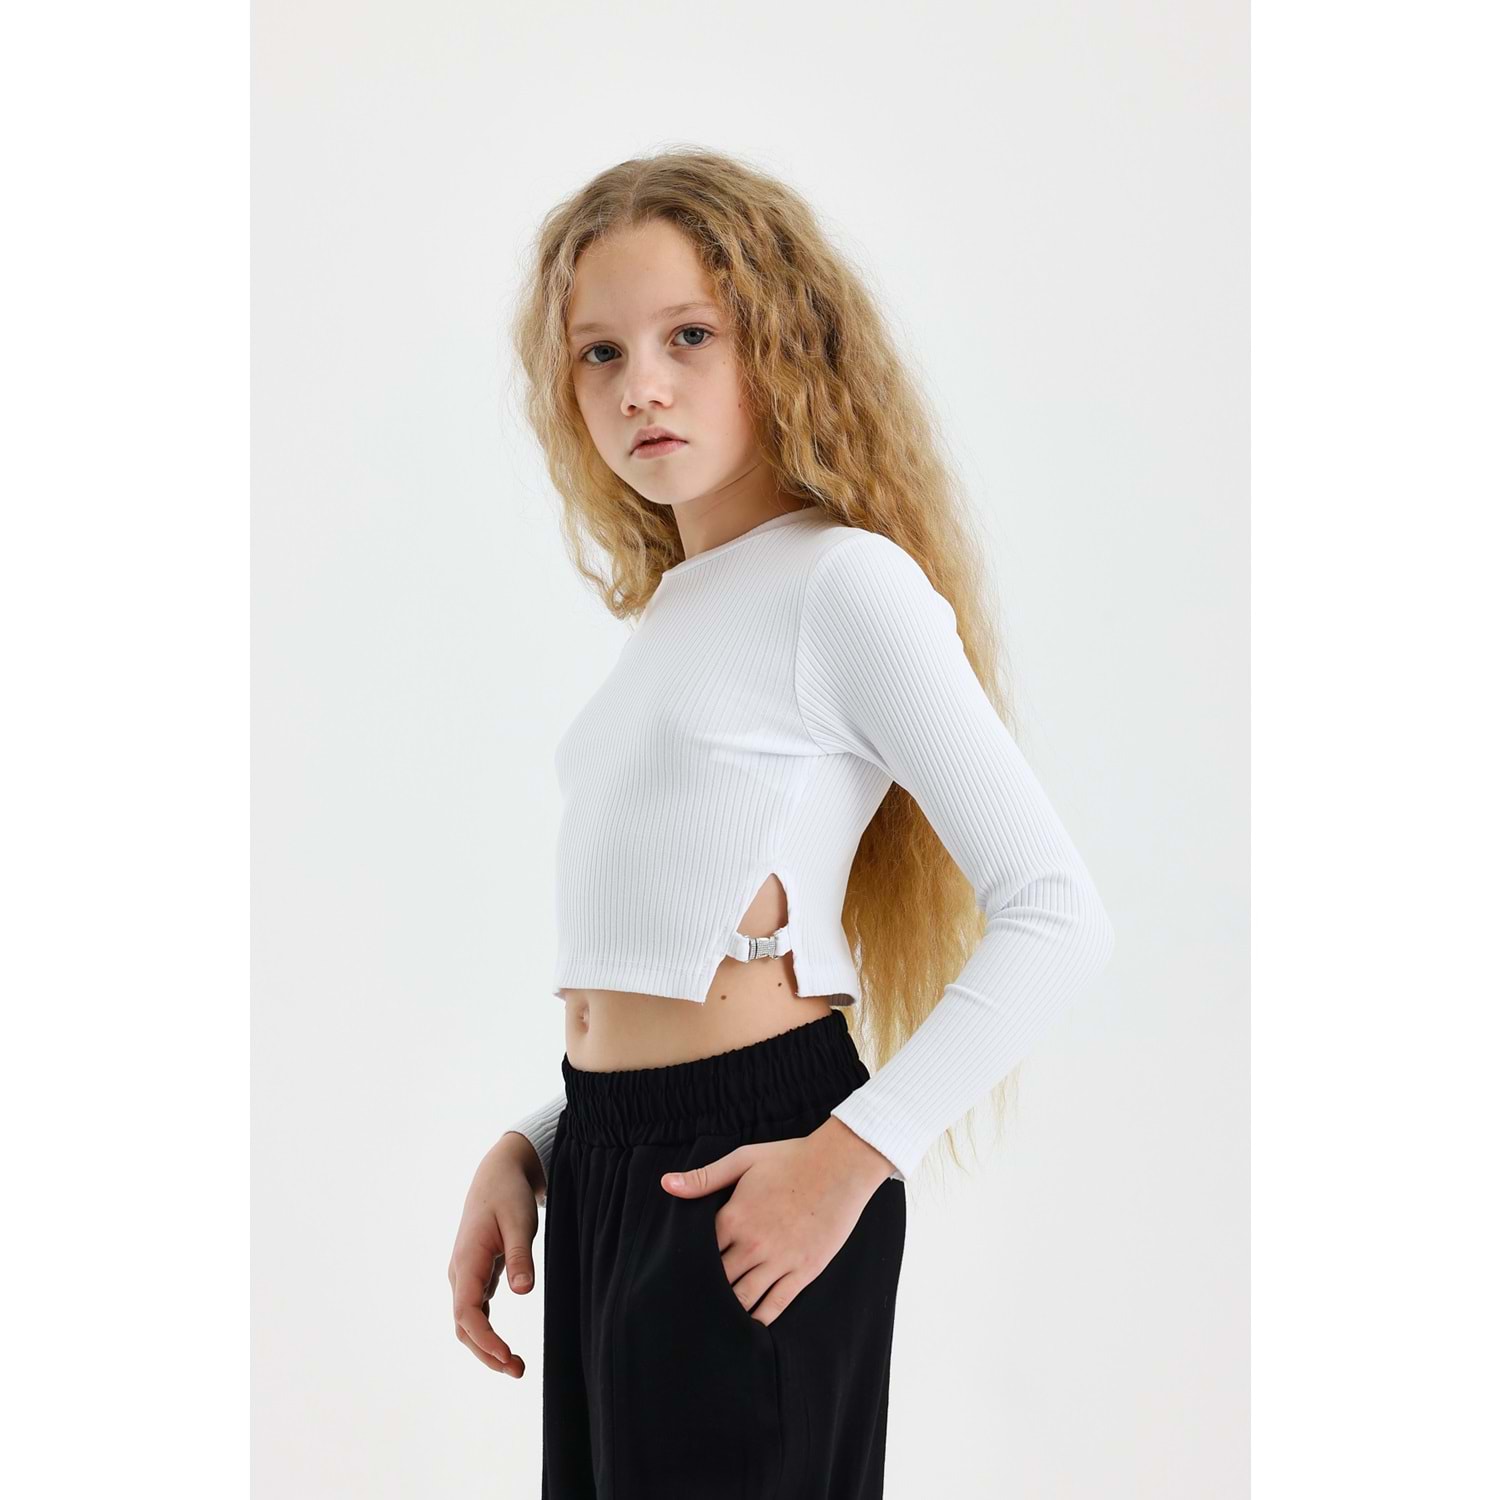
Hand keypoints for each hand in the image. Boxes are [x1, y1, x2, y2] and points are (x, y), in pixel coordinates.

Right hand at [448, 1135, 542, 1376]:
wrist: (497, 1175)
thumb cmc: (509, 1196)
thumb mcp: (520, 1221)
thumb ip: (521, 1256)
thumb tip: (522, 1292)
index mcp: (467, 1260)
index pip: (467, 1312)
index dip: (485, 1339)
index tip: (507, 1356)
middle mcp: (460, 1272)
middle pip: (464, 1326)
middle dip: (486, 1353)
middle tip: (518, 1371)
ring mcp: (465, 1275)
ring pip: (468, 1322)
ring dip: (487, 1347)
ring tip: (516, 1366)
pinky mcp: (475, 1276)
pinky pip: (475, 1313)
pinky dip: (488, 1333)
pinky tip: (505, 1347)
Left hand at [659, 1118, 894, 1326]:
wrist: (841, 1165)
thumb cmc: (791, 1158)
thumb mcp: (744, 1159)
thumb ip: (705, 1177)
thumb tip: (666, 1184)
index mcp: (735, 1217)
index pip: (699, 1252)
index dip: (686, 1265)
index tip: (676, 1276)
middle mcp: (754, 1244)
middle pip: (718, 1280)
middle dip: (703, 1291)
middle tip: (689, 1305)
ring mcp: (780, 1260)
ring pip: (744, 1298)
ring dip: (727, 1310)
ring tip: (713, 1321)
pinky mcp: (804, 1270)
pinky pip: (777, 1303)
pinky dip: (760, 1319)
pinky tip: (748, 1327)